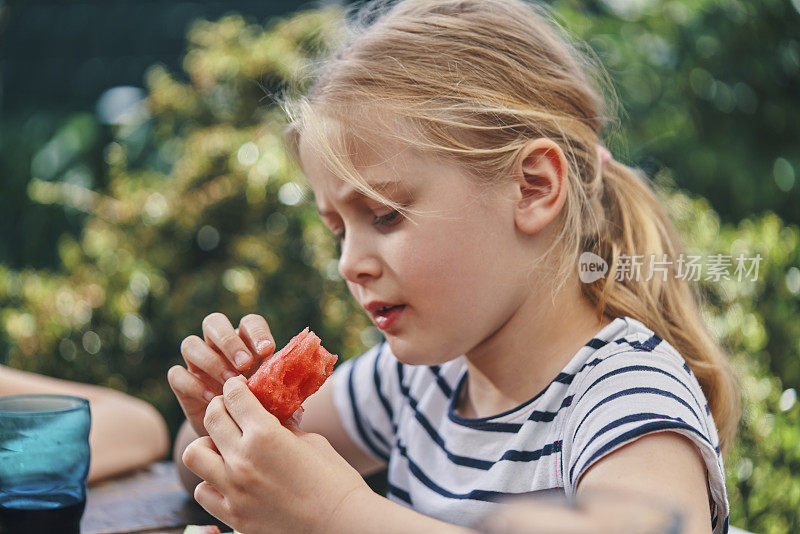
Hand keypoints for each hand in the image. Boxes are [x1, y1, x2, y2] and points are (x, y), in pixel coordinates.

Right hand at [168, 313, 275, 436]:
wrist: (238, 437)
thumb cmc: (263, 411)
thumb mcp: (277, 399)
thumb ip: (285, 391)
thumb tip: (303, 394)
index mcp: (246, 342)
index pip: (249, 322)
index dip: (256, 332)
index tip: (268, 350)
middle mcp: (218, 346)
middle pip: (213, 322)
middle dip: (229, 341)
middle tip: (245, 364)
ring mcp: (197, 363)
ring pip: (190, 344)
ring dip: (211, 361)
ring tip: (231, 383)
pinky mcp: (182, 384)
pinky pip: (177, 374)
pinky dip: (193, 384)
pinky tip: (214, 399)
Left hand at [183, 376, 373, 533]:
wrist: (341, 524)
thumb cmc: (334, 479)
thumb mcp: (312, 441)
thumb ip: (284, 426)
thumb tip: (273, 414)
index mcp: (265, 435)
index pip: (235, 397)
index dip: (236, 386)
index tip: (239, 386)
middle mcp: (242, 460)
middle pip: (212, 418)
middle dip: (221, 406)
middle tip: (231, 408)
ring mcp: (234, 490)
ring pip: (196, 454)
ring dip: (208, 443)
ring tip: (224, 445)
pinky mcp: (234, 516)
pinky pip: (204, 491)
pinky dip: (211, 480)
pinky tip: (228, 477)